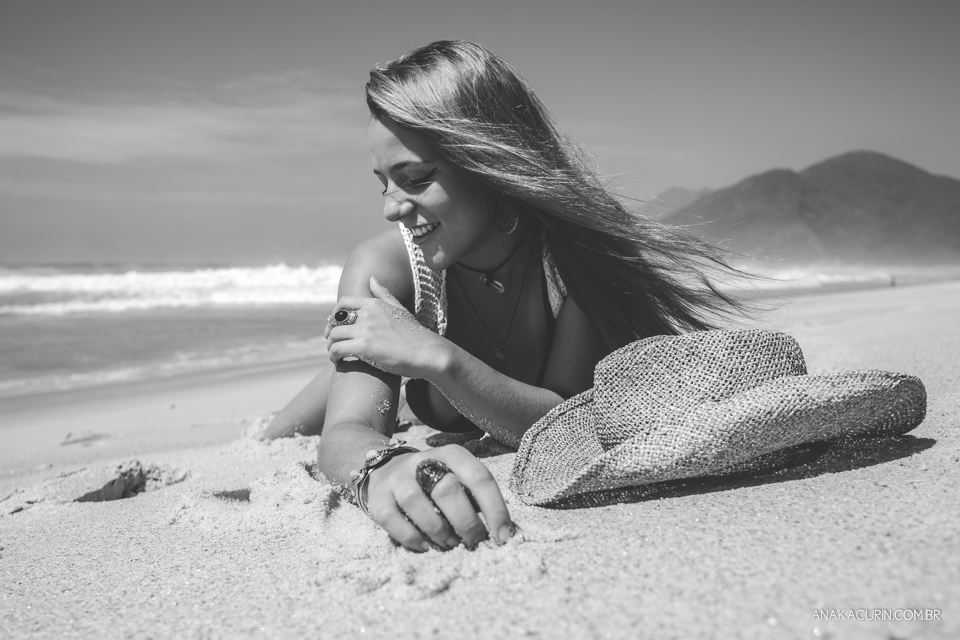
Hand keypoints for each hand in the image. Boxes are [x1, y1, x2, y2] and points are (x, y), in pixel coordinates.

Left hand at [326, 277, 442, 377]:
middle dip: (330, 332)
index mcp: (374, 304)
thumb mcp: (400, 309)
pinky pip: (337, 349)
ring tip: (334, 355)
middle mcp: (367, 314)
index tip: (334, 324)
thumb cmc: (416, 334)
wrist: (428, 353)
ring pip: (334, 335)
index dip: (335, 313)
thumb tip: (372, 278)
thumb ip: (384, 294)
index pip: (344, 302)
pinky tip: (337, 362)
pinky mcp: (364, 347)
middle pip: (336, 320)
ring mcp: (365, 330)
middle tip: (332, 342)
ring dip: (330, 346)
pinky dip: (333, 356)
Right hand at [365, 444, 514, 551]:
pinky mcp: (378, 498)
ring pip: (417, 503)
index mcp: (451, 455)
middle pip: (447, 490)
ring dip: (439, 531)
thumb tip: (501, 532)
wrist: (385, 470)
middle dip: (466, 523)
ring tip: (451, 544)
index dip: (494, 508)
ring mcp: (397, 478)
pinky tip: (426, 546)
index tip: (504, 536)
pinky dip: (412, 538)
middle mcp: (421, 461)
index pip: (479, 477)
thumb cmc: (432, 482)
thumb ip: (474, 497)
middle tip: (475, 542)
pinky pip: (392, 520)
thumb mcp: (455, 477)